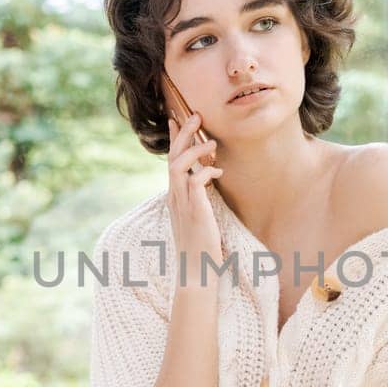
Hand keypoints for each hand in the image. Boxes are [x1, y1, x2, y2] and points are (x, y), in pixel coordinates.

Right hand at [165, 110, 222, 276]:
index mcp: (175, 196)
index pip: (170, 160)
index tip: (176, 118)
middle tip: (196, 115)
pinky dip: (206, 172)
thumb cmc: (200, 246)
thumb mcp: (197, 217)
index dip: (173, 139)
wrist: (195, 271)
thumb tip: (206, 183)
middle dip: (183, 133)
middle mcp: (174, 196)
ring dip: (195, 150)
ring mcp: (182, 203)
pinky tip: (217, 172)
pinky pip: (195, 182)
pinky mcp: (194, 211)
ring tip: (212, 143)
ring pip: (178, 165)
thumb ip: (198, 199)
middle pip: (172, 156)